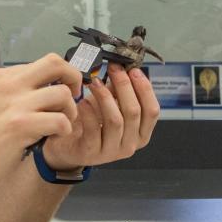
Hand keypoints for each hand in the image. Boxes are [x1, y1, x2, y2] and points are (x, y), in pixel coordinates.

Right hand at [0, 54, 81, 196]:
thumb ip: (9, 95)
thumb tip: (39, 93)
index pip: (40, 64)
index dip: (58, 78)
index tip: (63, 93)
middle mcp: (5, 84)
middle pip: (55, 63)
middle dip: (73, 78)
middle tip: (74, 98)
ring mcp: (13, 103)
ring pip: (62, 93)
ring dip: (70, 111)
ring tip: (62, 125)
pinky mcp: (20, 126)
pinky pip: (60, 120)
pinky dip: (64, 130)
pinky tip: (53, 139)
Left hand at [40, 66, 160, 170]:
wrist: (69, 144)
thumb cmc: (92, 123)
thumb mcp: (112, 106)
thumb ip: (121, 91)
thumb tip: (126, 68)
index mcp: (141, 134)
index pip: (152, 111)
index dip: (144, 89)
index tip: (133, 70)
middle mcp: (130, 145)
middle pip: (133, 112)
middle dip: (124, 86)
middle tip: (113, 69)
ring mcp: (111, 152)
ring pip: (115, 120)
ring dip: (105, 96)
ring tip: (95, 82)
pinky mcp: (91, 153)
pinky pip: (93, 128)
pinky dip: (88, 111)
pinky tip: (82, 101)